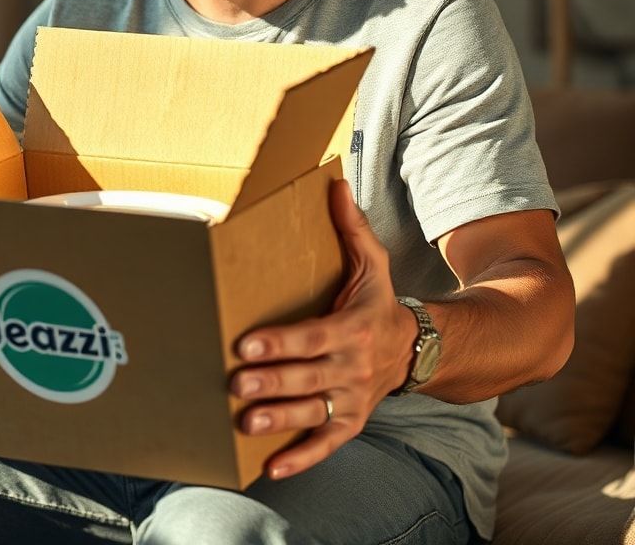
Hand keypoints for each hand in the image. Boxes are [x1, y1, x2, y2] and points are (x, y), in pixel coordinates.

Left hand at [229, 179, 417, 479]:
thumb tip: (333, 183)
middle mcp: (352, 367)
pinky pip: (327, 445)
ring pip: (313, 414)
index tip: (245, 344)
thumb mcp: (372, 262)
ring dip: (280, 420)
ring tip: (246, 423)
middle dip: (272, 382)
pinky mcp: (351, 423)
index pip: (311, 337)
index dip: (279, 342)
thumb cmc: (378, 300)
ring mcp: (352, 399)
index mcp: (351, 328)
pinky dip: (302, 459)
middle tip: (235, 384)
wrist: (416, 348)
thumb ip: (352, 227)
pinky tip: (271, 470)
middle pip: (307, 378)